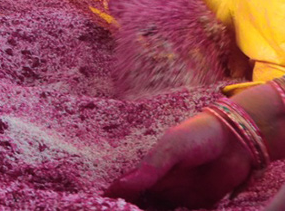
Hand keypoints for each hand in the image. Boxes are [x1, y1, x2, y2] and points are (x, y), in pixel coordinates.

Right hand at [105, 111, 250, 208]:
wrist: (236, 140)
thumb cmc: (197, 136)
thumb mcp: (170, 149)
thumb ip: (149, 170)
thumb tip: (119, 186)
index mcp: (151, 170)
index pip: (129, 188)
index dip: (116, 197)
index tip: (103, 204)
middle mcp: (164, 185)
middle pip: (143, 204)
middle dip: (134, 208)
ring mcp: (182, 196)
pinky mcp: (202, 205)